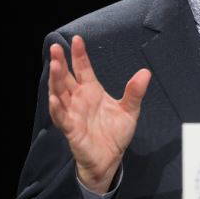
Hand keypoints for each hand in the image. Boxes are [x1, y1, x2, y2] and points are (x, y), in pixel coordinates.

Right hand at [48, 35, 151, 193]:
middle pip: (66, 78)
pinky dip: (57, 108)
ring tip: (54, 66)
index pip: (83, 69)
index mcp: (91, 91)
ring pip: (60, 94)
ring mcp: (73, 113)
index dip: (79, 55)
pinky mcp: (71, 130)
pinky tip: (54, 99)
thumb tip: (145, 72)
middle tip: (56, 48)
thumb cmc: (115, 133)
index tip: (77, 39)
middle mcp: (79, 99)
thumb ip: (135, 92)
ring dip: (55, 80)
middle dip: (60, 63)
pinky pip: (61, 118)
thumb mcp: (130, 110)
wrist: (110, 158)